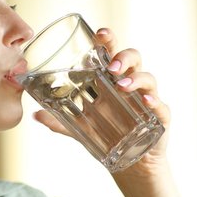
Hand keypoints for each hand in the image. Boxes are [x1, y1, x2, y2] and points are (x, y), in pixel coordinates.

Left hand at [32, 27, 171, 184]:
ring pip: (148, 78)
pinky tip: (147, 102)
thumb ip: (59, 121)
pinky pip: (161, 105)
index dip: (108, 40)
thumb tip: (35, 115)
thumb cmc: (107, 136)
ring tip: (122, 86)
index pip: (111, 52)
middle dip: (123, 57)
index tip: (100, 33)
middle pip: (133, 59)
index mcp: (112, 80)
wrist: (131, 163)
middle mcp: (131, 84)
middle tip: (111, 67)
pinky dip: (155, 102)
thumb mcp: (80, 128)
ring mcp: (147, 99)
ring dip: (135, 79)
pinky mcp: (159, 117)